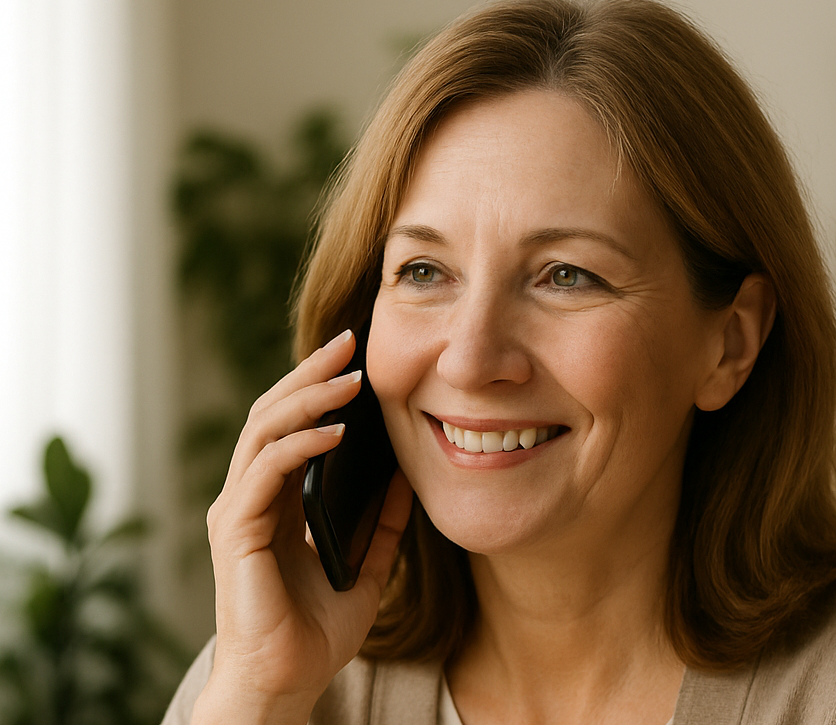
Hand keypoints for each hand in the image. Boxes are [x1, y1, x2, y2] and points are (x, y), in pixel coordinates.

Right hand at [193, 330, 413, 723]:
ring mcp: (238, 511)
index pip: (290, 425)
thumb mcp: (367, 567)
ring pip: (264, 430)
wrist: (285, 683)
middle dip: (311, 373)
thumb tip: (409, 475)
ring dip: (308, 397)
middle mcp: (250, 497)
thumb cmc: (315, 630)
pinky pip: (266, 471)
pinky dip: (299, 444)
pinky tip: (335, 431)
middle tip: (350, 341)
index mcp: (276, 501)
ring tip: (349, 378)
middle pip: (272, 413)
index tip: (357, 357)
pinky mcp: (236, 532)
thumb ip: (383, 523)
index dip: (318, 386)